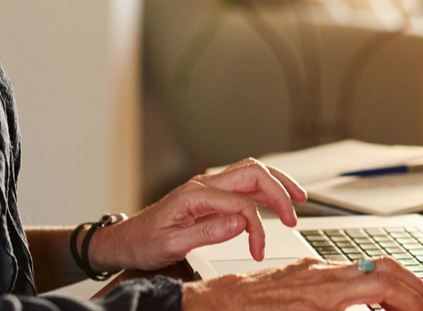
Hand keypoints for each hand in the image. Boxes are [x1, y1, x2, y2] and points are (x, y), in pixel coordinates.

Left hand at [90, 158, 307, 270]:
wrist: (125, 240)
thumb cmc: (143, 242)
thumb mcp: (171, 244)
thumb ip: (207, 232)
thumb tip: (241, 222)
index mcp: (195, 194)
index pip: (241, 203)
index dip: (256, 227)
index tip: (259, 249)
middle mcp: (204, 185)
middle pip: (253, 173)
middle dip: (279, 190)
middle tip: (294, 214)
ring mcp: (208, 188)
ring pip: (251, 174)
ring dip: (276, 184)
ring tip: (297, 200)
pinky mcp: (211, 196)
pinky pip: (243, 185)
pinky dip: (263, 191)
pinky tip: (275, 201)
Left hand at [182, 257, 422, 310]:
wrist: (212, 308)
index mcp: (323, 293)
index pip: (385, 285)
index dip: (413, 300)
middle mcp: (321, 275)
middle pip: (384, 267)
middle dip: (413, 287)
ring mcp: (312, 269)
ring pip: (367, 267)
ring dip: (394, 286)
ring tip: (406, 306)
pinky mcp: (303, 271)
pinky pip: (347, 271)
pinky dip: (371, 284)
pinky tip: (372, 301)